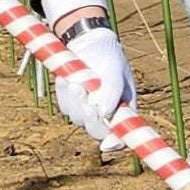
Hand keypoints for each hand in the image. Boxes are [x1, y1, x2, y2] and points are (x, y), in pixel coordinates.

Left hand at [53, 25, 136, 150]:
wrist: (88, 45)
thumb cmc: (108, 57)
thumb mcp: (114, 69)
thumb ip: (113, 91)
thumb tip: (106, 114)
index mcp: (124, 110)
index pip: (122, 136)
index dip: (115, 144)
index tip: (107, 145)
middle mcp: (106, 115)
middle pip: (97, 132)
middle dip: (90, 118)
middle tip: (87, 102)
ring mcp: (86, 111)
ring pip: (78, 119)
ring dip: (76, 100)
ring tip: (79, 78)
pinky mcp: (70, 104)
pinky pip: (65, 106)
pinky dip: (66, 93)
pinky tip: (72, 78)